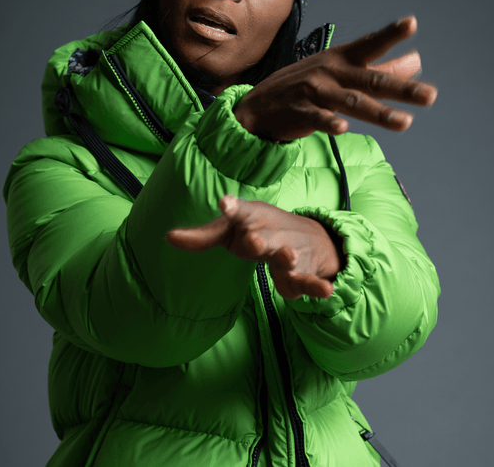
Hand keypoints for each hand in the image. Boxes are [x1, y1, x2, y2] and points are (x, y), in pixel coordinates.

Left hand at [166, 195, 341, 299]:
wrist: (308, 236)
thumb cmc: (258, 231)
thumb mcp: (230, 232)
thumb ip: (202, 237)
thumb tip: (167, 236)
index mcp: (251, 219)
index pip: (239, 212)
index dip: (232, 208)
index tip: (225, 203)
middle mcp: (272, 233)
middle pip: (265, 237)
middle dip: (260, 239)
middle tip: (253, 241)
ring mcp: (291, 251)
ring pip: (289, 256)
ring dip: (289, 258)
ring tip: (289, 260)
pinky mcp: (305, 271)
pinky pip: (311, 279)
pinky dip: (318, 285)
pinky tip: (326, 290)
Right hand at [234, 16, 437, 142]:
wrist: (259, 106)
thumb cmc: (305, 86)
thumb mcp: (340, 72)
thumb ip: (380, 70)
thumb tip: (416, 62)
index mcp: (341, 60)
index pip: (369, 45)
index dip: (390, 34)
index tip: (412, 23)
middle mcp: (329, 72)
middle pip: (370, 81)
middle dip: (401, 89)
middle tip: (430, 96)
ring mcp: (313, 92)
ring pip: (350, 103)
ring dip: (378, 113)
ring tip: (405, 123)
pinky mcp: (299, 113)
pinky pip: (316, 118)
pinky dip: (328, 123)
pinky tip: (342, 129)